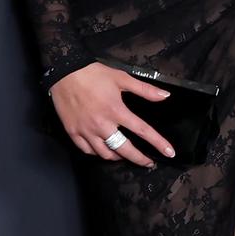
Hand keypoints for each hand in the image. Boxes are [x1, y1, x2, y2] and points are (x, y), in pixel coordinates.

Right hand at [49, 63, 174, 165]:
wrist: (64, 72)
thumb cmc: (93, 74)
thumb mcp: (122, 78)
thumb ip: (145, 90)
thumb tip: (165, 96)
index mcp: (116, 111)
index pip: (143, 131)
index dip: (158, 143)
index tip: (169, 153)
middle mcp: (102, 125)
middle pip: (125, 150)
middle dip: (139, 159)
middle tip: (148, 163)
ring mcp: (86, 131)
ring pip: (105, 154)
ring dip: (119, 157)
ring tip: (126, 155)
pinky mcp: (73, 132)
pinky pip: (87, 151)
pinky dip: (98, 153)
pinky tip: (104, 151)